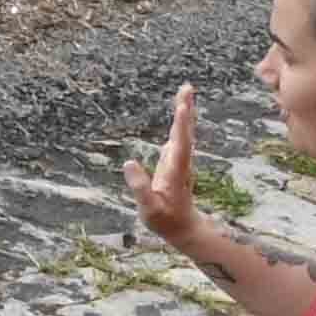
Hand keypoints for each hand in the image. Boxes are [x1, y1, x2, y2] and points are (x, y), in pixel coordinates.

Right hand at [132, 86, 209, 258]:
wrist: (184, 228)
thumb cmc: (165, 220)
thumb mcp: (149, 209)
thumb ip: (140, 188)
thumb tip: (128, 163)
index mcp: (176, 171)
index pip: (179, 144)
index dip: (180, 125)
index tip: (182, 106)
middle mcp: (181, 162)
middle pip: (184, 132)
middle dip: (186, 109)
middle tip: (187, 87)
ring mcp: (179, 161)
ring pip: (183, 132)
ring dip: (185, 111)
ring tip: (184, 92)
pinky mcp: (175, 162)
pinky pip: (179, 137)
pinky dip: (180, 122)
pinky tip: (181, 111)